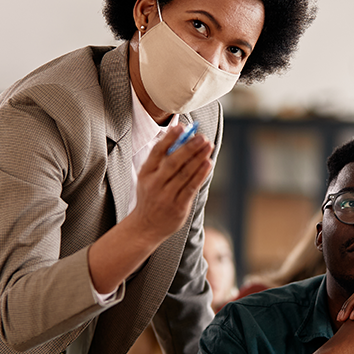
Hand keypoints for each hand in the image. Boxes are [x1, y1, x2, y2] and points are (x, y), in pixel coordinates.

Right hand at [123, 124, 213, 246]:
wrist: (146, 226)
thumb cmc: (150, 196)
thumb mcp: (148, 177)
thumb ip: (161, 159)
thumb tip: (179, 136)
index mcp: (146, 173)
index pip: (156, 152)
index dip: (169, 138)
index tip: (181, 127)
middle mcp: (155, 184)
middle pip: (173, 162)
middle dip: (189, 147)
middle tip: (202, 137)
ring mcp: (166, 196)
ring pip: (184, 174)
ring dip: (198, 158)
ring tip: (208, 146)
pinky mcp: (178, 206)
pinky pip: (191, 187)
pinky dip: (200, 174)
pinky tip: (207, 163)